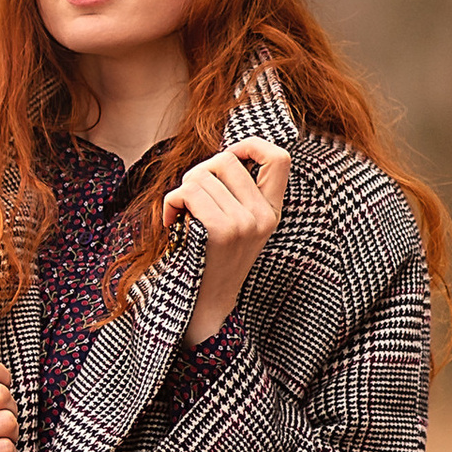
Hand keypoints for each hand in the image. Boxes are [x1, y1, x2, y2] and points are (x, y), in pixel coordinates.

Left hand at [163, 140, 290, 342]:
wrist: (204, 307)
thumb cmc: (211, 259)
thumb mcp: (238, 226)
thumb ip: (238, 193)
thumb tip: (223, 154)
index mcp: (271, 211)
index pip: (280, 158)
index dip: (252, 145)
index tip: (231, 156)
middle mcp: (262, 216)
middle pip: (225, 160)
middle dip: (200, 173)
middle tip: (192, 200)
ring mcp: (243, 223)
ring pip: (201, 175)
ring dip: (182, 192)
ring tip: (183, 217)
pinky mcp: (219, 231)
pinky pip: (187, 193)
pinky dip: (171, 204)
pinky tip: (172, 224)